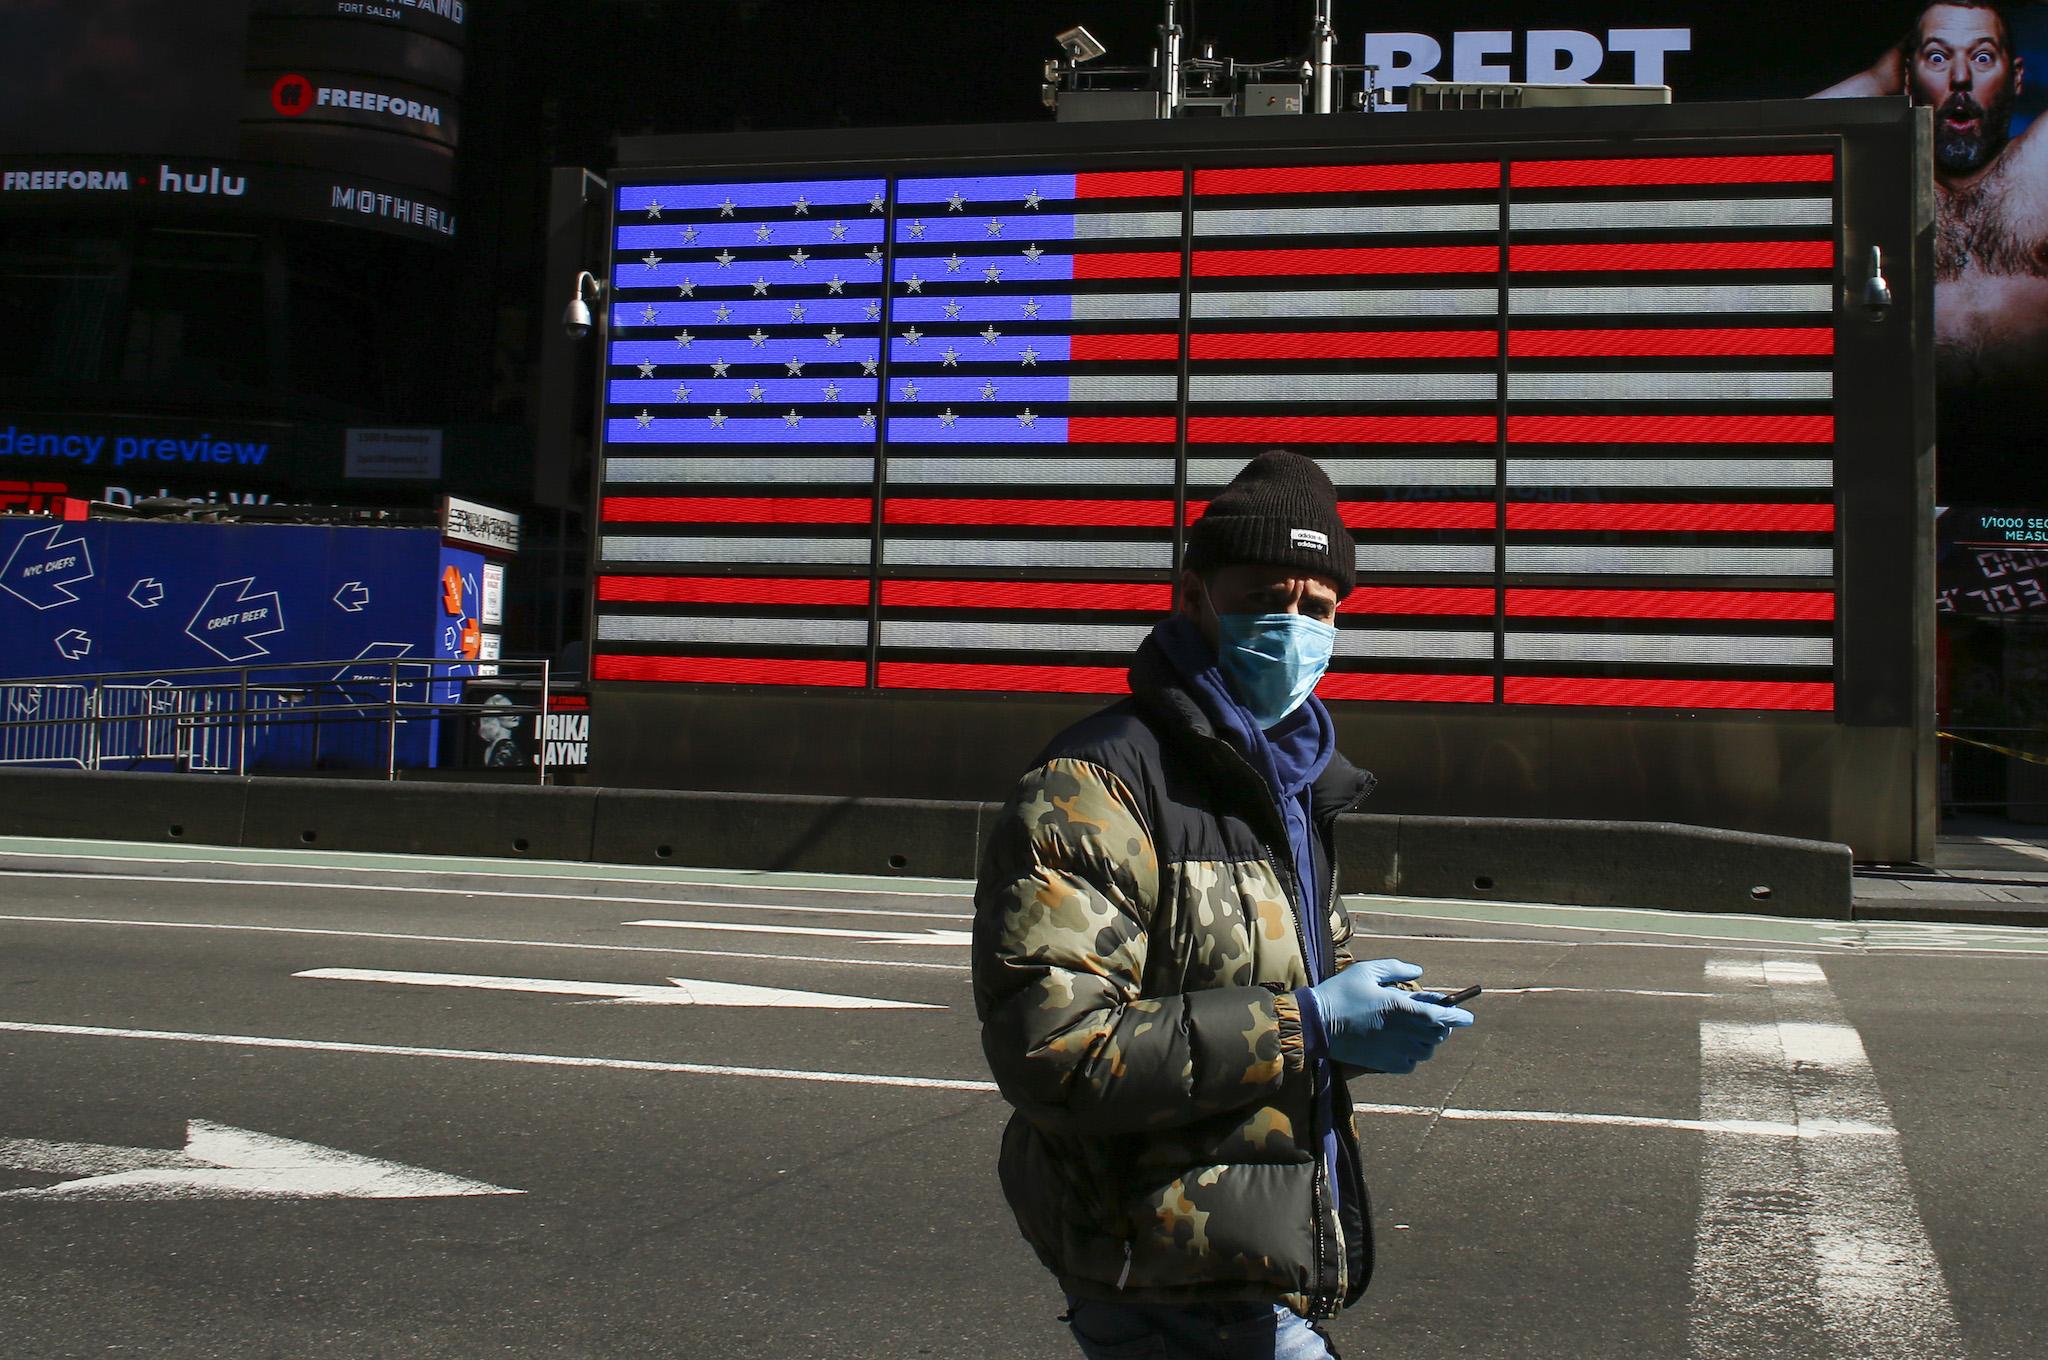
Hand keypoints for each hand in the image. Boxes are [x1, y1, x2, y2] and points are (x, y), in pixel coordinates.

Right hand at [1307, 959, 1474, 1073]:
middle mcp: (1401, 1031)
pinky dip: (1413, 1055)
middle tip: (1436, 1016)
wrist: (1316, 1024)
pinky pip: (1410, 1064)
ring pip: (1426, 1051)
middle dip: (1441, 1025)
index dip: (1457, 1016)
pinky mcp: (1383, 1064)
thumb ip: (1396, 968)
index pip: (1439, 1014)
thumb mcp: (1367, 971)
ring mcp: (1393, 1050)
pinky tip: (1403, 1045)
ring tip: (1418, 1030)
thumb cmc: (1341, 993)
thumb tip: (1420, 972)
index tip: (1468, 1017)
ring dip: (1427, 1040)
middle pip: (1437, 1034)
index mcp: (1399, 1007)